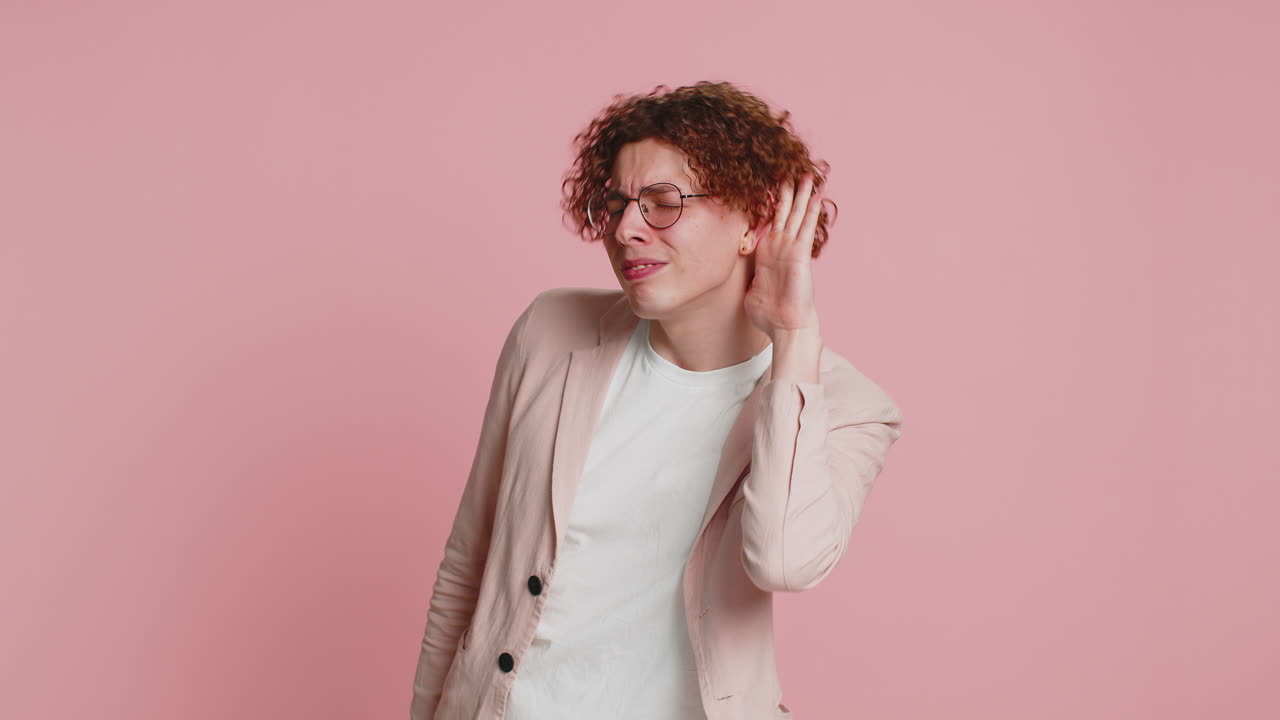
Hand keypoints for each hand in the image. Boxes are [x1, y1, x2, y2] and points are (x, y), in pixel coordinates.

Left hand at [744, 172, 822, 339]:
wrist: (785, 325)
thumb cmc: (769, 313)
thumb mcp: (751, 289)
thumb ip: (749, 277)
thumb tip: (740, 277)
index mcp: (767, 253)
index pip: (770, 221)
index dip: (770, 203)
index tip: (768, 185)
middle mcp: (780, 246)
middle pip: (784, 212)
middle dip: (786, 191)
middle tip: (787, 169)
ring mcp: (791, 248)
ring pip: (796, 214)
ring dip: (800, 194)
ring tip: (805, 174)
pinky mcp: (800, 252)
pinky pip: (805, 226)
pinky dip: (810, 210)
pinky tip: (815, 194)